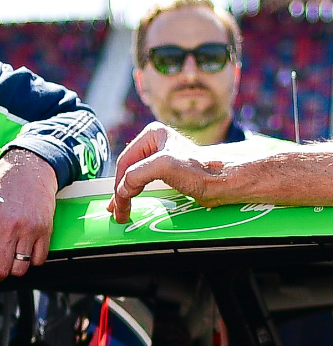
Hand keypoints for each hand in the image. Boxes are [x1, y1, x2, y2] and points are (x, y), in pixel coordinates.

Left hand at [0, 148, 56, 304]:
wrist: (27, 170)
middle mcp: (8, 226)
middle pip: (2, 268)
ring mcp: (29, 229)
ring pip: (20, 267)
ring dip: (13, 269)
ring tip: (8, 254)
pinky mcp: (45, 230)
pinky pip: (38, 260)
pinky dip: (30, 261)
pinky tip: (24, 249)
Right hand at [108, 123, 224, 221]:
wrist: (226, 182)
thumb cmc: (202, 170)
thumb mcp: (164, 166)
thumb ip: (137, 175)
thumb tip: (121, 189)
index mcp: (152, 135)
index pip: (125, 162)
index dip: (119, 184)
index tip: (118, 203)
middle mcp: (155, 144)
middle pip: (128, 170)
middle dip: (120, 191)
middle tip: (117, 210)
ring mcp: (161, 158)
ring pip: (135, 177)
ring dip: (126, 194)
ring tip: (121, 210)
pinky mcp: (169, 172)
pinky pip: (145, 183)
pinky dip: (137, 194)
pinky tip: (134, 201)